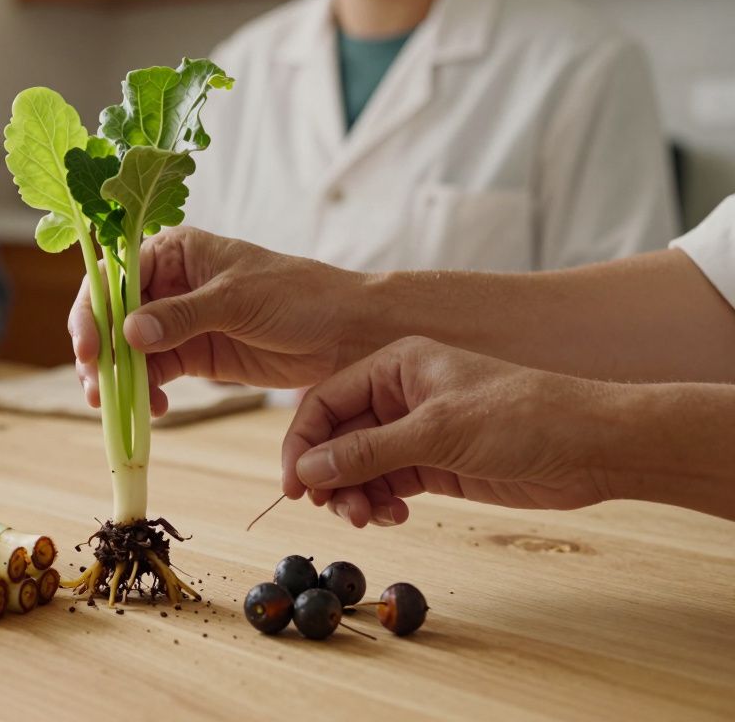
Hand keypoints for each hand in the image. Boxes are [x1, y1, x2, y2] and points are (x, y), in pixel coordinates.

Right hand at [70, 227, 366, 413]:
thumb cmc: (299, 296)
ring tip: (118, 408)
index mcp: (175, 251)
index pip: (116, 277)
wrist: (345, 335)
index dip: (94, 312)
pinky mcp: (193, 355)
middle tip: (96, 390)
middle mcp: (169, 284)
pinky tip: (154, 409)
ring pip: (128, 351)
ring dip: (118, 380)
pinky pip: (153, 374)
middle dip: (100, 353)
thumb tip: (128, 332)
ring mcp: (178, 322)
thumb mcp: (237, 300)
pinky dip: (145, 392)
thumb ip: (182, 316)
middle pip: (113, 317)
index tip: (88, 349)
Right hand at [281, 337, 617, 527]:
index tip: (294, 485)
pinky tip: (396, 516)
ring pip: (358, 466)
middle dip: (330, 475)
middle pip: (337, 437)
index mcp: (394, 366)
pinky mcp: (434, 464)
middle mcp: (399, 395)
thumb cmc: (520, 418)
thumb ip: (367, 452)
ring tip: (370, 519)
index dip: (303, 443)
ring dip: (355, 495)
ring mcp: (415, 431)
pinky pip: (386, 484)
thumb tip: (307, 471)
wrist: (591, 447)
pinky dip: (381, 503)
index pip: (324, 401)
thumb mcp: (436, 433)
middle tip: (337, 510)